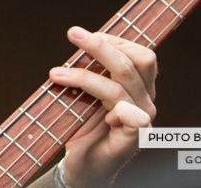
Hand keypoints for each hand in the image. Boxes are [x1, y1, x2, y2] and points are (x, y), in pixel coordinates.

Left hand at [47, 26, 156, 187]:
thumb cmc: (83, 127)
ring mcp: (142, 119)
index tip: (82, 35)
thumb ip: (89, 69)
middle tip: (72, 34)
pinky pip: (130, 114)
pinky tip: (91, 109)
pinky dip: (111, 107)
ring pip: (120, 86)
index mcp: (138, 86)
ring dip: (83, 76)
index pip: (140, 54)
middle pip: (136, 62)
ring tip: (56, 74)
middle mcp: (145, 100)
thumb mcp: (85, 92)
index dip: (114, 40)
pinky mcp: (133, 138)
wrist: (83, 167)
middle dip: (101, 46)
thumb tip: (77, 38)